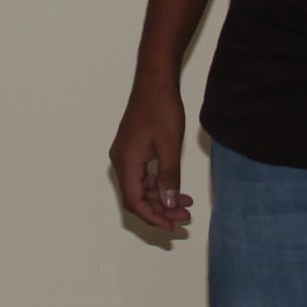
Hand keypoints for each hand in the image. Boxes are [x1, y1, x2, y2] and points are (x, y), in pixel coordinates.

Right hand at [110, 75, 193, 233]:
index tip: (172, 225)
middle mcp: (121, 160)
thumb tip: (170, 204)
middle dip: (159, 210)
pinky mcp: (133, 149)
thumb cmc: (161, 108)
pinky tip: (177, 189)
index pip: (134, 201)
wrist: (155, 81)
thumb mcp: (170, 145)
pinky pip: (142, 175)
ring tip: (186, 205)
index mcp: (126, 161)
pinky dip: (158, 185)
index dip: (152, 217)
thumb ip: (169, 177)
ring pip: (140, 187)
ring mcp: (125, 154)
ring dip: (160, 199)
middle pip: (135, 197)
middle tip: (184, 217)